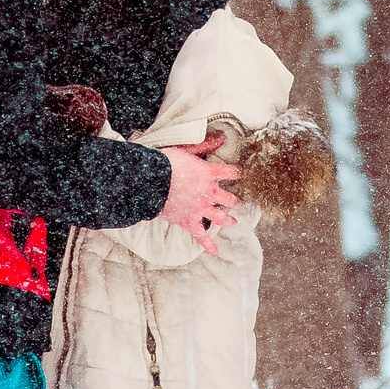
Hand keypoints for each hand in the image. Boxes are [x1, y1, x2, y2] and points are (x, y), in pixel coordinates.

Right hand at [158, 134, 239, 255]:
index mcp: (209, 174)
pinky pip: (201, 236)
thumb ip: (206, 144)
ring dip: (228, 220)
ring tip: (232, 222)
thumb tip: (223, 136)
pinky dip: (208, 245)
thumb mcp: (187, 149)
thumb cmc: (166, 162)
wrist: (150, 180)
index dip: (236, 173)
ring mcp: (200, 209)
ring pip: (221, 218)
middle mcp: (209, 193)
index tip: (239, 174)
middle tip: (237, 203)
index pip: (231, 172)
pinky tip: (215, 252)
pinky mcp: (189, 221)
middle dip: (234, 202)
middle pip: (230, 200)